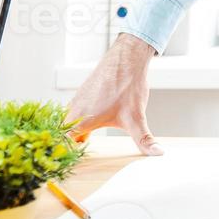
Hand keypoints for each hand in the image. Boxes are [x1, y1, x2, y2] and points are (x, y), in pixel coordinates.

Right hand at [65, 33, 162, 155]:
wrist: (128, 57)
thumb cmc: (128, 85)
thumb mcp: (136, 118)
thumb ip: (144, 139)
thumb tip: (157, 153)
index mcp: (82, 120)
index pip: (61, 144)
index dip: (64, 154)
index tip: (72, 162)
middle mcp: (74, 109)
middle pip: (62, 134)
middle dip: (69, 145)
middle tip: (80, 152)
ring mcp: (77, 99)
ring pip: (67, 121)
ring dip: (74, 131)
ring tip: (85, 140)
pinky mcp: (82, 92)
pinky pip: (73, 110)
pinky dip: (78, 119)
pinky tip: (93, 120)